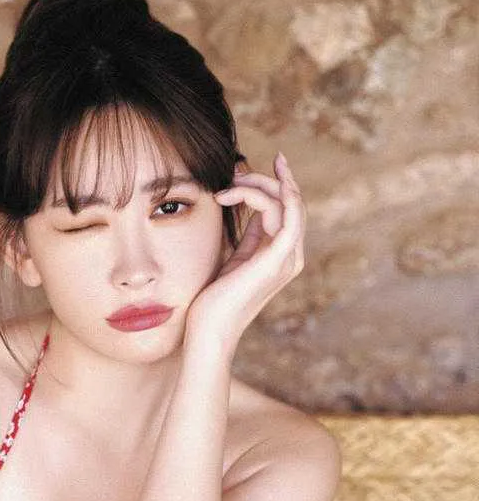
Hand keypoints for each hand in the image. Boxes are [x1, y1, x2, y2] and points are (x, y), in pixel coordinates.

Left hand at [184, 153, 305, 350]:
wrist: (209, 332)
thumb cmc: (214, 301)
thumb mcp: (233, 259)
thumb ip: (248, 237)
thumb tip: (246, 206)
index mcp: (282, 256)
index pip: (287, 209)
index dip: (272, 183)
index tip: (245, 168)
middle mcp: (291, 256)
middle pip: (291, 201)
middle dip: (264, 178)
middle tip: (233, 172)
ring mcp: (288, 259)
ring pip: (288, 202)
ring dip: (258, 184)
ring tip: (229, 185)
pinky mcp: (277, 260)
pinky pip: (286, 214)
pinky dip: (267, 194)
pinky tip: (238, 189)